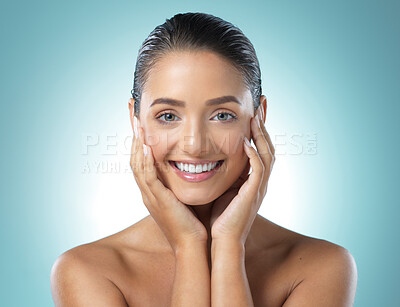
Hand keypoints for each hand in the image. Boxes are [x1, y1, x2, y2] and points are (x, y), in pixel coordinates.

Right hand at [130, 116, 207, 251]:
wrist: (192, 245)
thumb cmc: (192, 222)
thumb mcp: (183, 196)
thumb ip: (181, 180)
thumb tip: (191, 164)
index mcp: (152, 189)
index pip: (141, 158)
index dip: (139, 138)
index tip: (140, 119)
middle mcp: (147, 191)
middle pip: (134, 156)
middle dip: (133, 133)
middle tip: (131, 111)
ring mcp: (150, 196)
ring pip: (137, 164)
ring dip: (136, 142)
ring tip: (136, 122)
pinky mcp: (158, 200)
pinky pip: (148, 177)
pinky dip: (145, 160)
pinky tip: (146, 145)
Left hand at [210, 105, 274, 243]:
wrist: (220, 240)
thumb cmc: (218, 217)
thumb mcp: (221, 188)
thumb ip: (222, 173)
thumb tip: (208, 156)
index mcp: (251, 178)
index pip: (259, 147)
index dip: (258, 129)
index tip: (253, 110)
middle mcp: (258, 181)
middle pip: (268, 146)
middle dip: (264, 125)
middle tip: (261, 104)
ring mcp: (258, 187)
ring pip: (267, 155)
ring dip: (261, 135)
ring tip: (255, 117)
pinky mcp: (253, 194)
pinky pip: (258, 170)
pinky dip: (254, 155)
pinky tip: (246, 141)